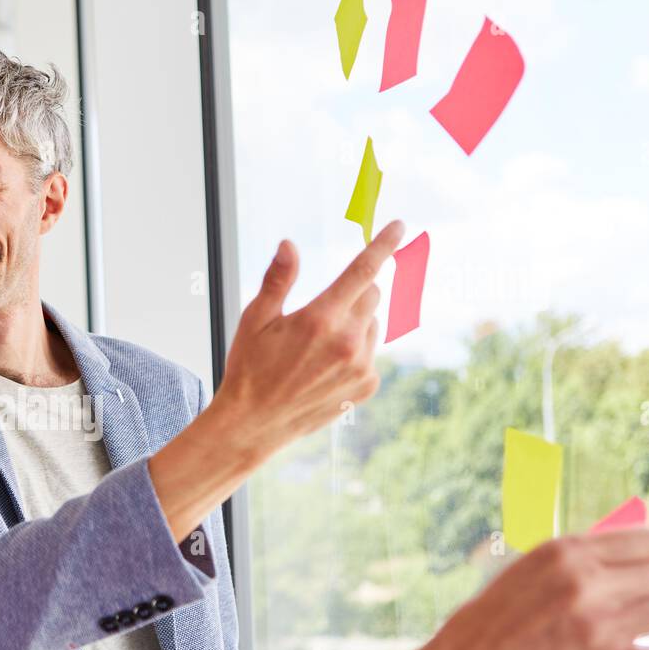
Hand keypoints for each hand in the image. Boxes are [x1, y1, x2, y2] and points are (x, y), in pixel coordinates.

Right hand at [149, 221, 405, 541]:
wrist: (254, 424)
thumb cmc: (249, 368)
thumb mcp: (255, 319)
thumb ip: (278, 279)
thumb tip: (288, 244)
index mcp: (319, 320)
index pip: (362, 271)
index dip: (382, 244)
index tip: (399, 225)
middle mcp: (347, 342)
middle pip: (371, 295)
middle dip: (353, 293)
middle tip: (321, 313)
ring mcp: (361, 366)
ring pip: (372, 324)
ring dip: (354, 324)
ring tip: (317, 348)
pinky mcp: (367, 385)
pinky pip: (371, 352)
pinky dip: (355, 351)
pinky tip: (326, 367)